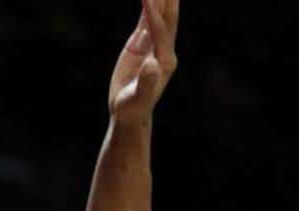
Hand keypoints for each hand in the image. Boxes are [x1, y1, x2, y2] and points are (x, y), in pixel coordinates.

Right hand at [108, 0, 178, 124]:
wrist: (129, 112)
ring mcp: (153, 45)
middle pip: (168, 18)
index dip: (153, 14)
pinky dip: (147, 6)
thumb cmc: (134, 108)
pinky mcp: (142, 44)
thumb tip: (152, 64)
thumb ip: (146, 82)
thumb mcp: (138, 98)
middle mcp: (163, 49)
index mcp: (165, 60)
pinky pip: (146, 20)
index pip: (160, 31)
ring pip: (159, 16)